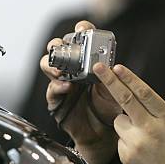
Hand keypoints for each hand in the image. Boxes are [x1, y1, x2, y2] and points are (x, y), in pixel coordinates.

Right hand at [41, 20, 122, 163]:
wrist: (106, 135)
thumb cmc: (111, 109)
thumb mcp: (117, 89)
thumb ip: (111, 76)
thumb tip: (110, 64)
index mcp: (88, 61)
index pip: (80, 39)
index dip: (80, 30)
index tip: (82, 29)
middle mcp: (72, 70)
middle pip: (57, 48)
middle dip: (58, 45)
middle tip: (65, 47)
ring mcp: (63, 84)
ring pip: (48, 66)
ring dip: (53, 64)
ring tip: (62, 70)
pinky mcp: (57, 101)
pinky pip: (52, 91)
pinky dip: (57, 87)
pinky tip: (66, 86)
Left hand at [93, 62, 164, 163]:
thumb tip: (160, 106)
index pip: (144, 92)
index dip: (129, 77)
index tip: (117, 67)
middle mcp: (149, 128)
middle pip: (124, 99)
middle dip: (110, 80)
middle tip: (98, 68)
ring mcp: (136, 143)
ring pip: (119, 122)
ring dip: (126, 122)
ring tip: (143, 137)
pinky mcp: (126, 157)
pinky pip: (121, 141)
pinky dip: (128, 142)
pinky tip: (143, 152)